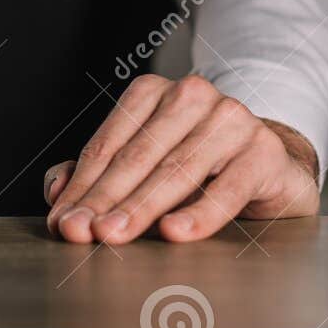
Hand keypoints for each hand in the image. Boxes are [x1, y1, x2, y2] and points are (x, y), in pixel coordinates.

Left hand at [44, 74, 318, 243]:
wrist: (271, 168)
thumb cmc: (199, 168)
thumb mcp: (144, 166)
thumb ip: (97, 174)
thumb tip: (56, 193)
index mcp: (154, 93)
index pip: (108, 145)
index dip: (82, 187)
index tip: (62, 222)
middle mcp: (193, 97)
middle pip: (138, 156)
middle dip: (105, 198)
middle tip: (82, 232)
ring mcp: (232, 120)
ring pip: (177, 169)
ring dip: (142, 206)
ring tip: (115, 234)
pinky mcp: (264, 151)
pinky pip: (227, 187)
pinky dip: (199, 212)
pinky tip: (175, 232)